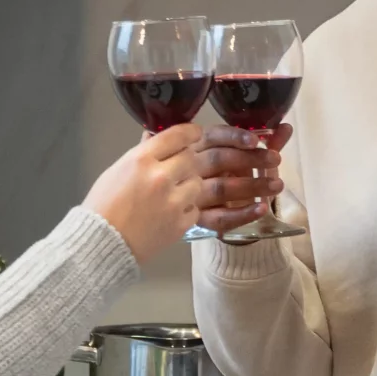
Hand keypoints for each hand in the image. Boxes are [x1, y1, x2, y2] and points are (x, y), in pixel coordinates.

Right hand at [83, 127, 281, 261]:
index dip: (214, 133)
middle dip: (245, 151)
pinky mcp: (184, 223)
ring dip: (253, 181)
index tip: (230, 136)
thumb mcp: (120, 168)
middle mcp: (164, 174)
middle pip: (212, 155)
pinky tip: (259, 207)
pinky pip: (218, 216)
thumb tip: (160, 135)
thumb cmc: (105, 206)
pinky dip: (241, 212)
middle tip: (268, 151)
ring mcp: (176, 199)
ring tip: (276, 179)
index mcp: (146, 155)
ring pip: (222, 184)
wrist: (100, 242)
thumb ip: (146, 150)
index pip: (187, 134)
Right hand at [190, 125, 288, 230]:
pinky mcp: (198, 219)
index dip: (234, 136)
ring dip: (251, 186)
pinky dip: (242, 214)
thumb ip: (266, 143)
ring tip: (277, 185)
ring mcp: (191, 194)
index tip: (256, 141)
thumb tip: (287, 128)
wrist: (199, 205)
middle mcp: (189, 166)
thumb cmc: (226, 172)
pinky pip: (219, 218)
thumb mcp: (245, 156)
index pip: (213, 136)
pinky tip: (261, 208)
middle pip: (217, 159)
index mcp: (198, 144)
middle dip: (249, 159)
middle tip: (276, 159)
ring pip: (220, 189)